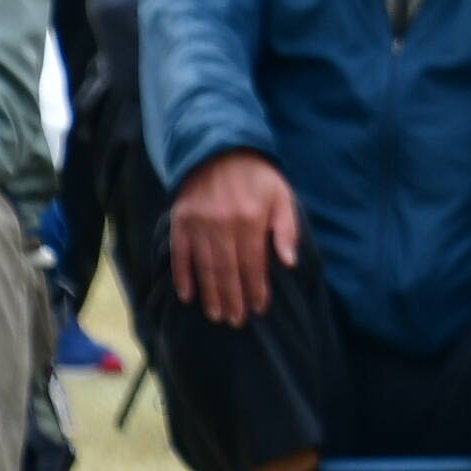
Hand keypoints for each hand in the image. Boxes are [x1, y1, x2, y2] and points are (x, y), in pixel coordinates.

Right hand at [169, 150, 300, 327]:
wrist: (219, 149)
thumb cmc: (257, 176)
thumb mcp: (282, 196)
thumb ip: (287, 229)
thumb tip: (290, 263)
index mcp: (251, 221)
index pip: (254, 265)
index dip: (257, 289)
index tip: (260, 308)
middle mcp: (223, 226)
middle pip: (229, 272)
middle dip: (234, 299)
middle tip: (236, 321)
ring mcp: (199, 225)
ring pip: (206, 268)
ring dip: (211, 295)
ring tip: (217, 316)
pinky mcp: (181, 222)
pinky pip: (180, 256)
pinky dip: (183, 277)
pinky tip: (188, 296)